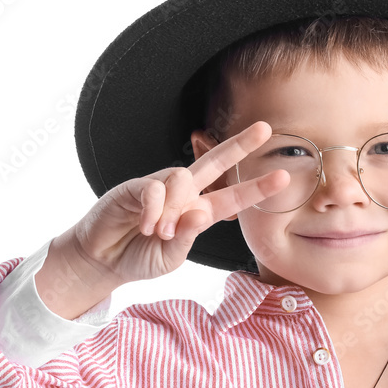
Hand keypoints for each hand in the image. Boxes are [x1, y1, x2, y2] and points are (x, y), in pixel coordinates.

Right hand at [35, 121, 288, 316]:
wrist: (103, 260)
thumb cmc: (140, 257)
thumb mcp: (170, 258)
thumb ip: (186, 238)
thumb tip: (200, 212)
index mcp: (198, 213)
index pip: (233, 198)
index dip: (257, 188)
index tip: (284, 177)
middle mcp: (183, 195)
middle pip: (215, 162)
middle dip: (240, 144)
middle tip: (266, 128)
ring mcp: (160, 187)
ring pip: (182, 178)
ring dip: (174, 209)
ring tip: (159, 233)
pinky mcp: (135, 186)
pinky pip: (154, 188)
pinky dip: (153, 210)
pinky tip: (146, 226)